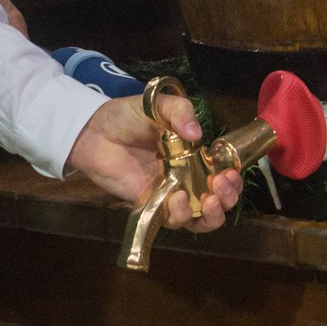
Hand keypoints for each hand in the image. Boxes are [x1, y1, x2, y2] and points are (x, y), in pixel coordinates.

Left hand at [66, 93, 238, 233]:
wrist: (93, 131)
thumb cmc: (126, 117)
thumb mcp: (157, 106)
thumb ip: (180, 112)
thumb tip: (198, 134)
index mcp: (194, 156)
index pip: (223, 173)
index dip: (233, 177)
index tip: (232, 172)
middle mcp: (187, 178)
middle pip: (218, 200)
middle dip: (229, 197)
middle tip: (223, 185)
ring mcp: (170, 194)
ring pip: (201, 218)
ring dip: (212, 214)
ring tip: (209, 200)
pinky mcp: (152, 206)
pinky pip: (173, 220)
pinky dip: (182, 214)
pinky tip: (179, 199)